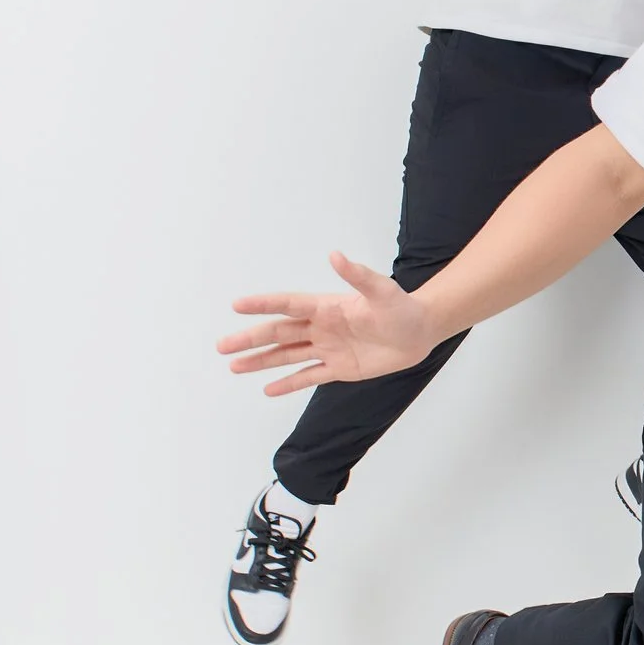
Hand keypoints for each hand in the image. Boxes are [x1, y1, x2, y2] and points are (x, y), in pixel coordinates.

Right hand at [218, 253, 441, 395]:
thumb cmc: (402, 306)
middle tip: (223, 346)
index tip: (237, 306)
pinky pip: (309, 377)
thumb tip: (336, 256)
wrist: (420, 331)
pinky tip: (267, 389)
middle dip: (251, 339)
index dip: (264, 305)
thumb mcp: (382, 290)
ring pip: (287, 356)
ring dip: (261, 361)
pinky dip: (289, 383)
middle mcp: (321, 328)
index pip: (288, 305)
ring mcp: (328, 349)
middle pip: (279, 334)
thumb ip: (358, 275)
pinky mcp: (340, 369)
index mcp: (327, 306)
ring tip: (234, 366)